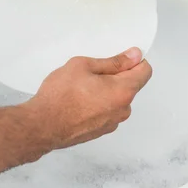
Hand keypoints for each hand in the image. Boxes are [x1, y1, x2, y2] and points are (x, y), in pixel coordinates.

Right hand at [24, 47, 151, 150]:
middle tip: (91, 73)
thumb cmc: (60, 95)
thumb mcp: (84, 66)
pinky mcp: (101, 131)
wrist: (42, 126)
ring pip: (117, 99)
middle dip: (116, 76)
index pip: (145, 71)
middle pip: (130, 85)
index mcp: (123, 91)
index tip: (120, 57)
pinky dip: (98, 104)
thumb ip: (113, 61)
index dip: (134, 61)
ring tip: (81, 88)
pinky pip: (107, 111)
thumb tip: (134, 56)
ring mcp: (112, 123)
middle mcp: (122, 110)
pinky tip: (79, 101)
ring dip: (106, 91)